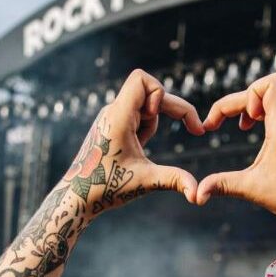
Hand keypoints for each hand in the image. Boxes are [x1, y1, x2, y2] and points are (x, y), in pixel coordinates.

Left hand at [66, 69, 203, 213]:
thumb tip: (199, 195)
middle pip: (150, 92)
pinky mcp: (110, 125)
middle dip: (174, 109)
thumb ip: (174, 180)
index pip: (141, 79)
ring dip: (153, 124)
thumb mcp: (145, 181)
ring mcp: (110, 117)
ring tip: (143, 149)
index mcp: (118, 116)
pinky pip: (135, 116)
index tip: (162, 118)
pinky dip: (144, 128)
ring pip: (144, 106)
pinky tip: (137, 149)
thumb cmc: (105, 188)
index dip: (160, 92)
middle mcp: (112, 111)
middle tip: (196, 130)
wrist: (76, 197)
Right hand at [197, 73, 275, 220]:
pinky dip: (260, 113)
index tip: (240, 121)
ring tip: (238, 126)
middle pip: (263, 89)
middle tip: (216, 124)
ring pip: (270, 98)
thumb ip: (223, 185)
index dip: (249, 93)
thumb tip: (196, 195)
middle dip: (237, 102)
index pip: (271, 83)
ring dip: (249, 106)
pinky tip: (249, 130)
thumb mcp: (252, 188)